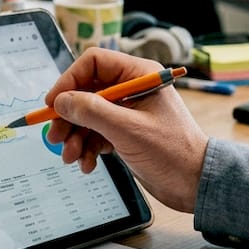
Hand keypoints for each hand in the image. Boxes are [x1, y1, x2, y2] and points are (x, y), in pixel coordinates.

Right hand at [45, 48, 208, 212]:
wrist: (194, 184)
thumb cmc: (173, 152)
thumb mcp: (127, 130)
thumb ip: (91, 111)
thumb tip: (61, 101)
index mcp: (139, 75)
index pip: (93, 63)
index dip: (69, 81)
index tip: (53, 104)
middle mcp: (131, 89)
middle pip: (85, 92)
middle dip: (68, 116)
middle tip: (55, 137)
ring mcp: (127, 112)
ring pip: (87, 116)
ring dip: (75, 136)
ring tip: (71, 156)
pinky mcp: (125, 133)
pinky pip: (96, 134)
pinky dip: (87, 148)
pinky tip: (87, 163)